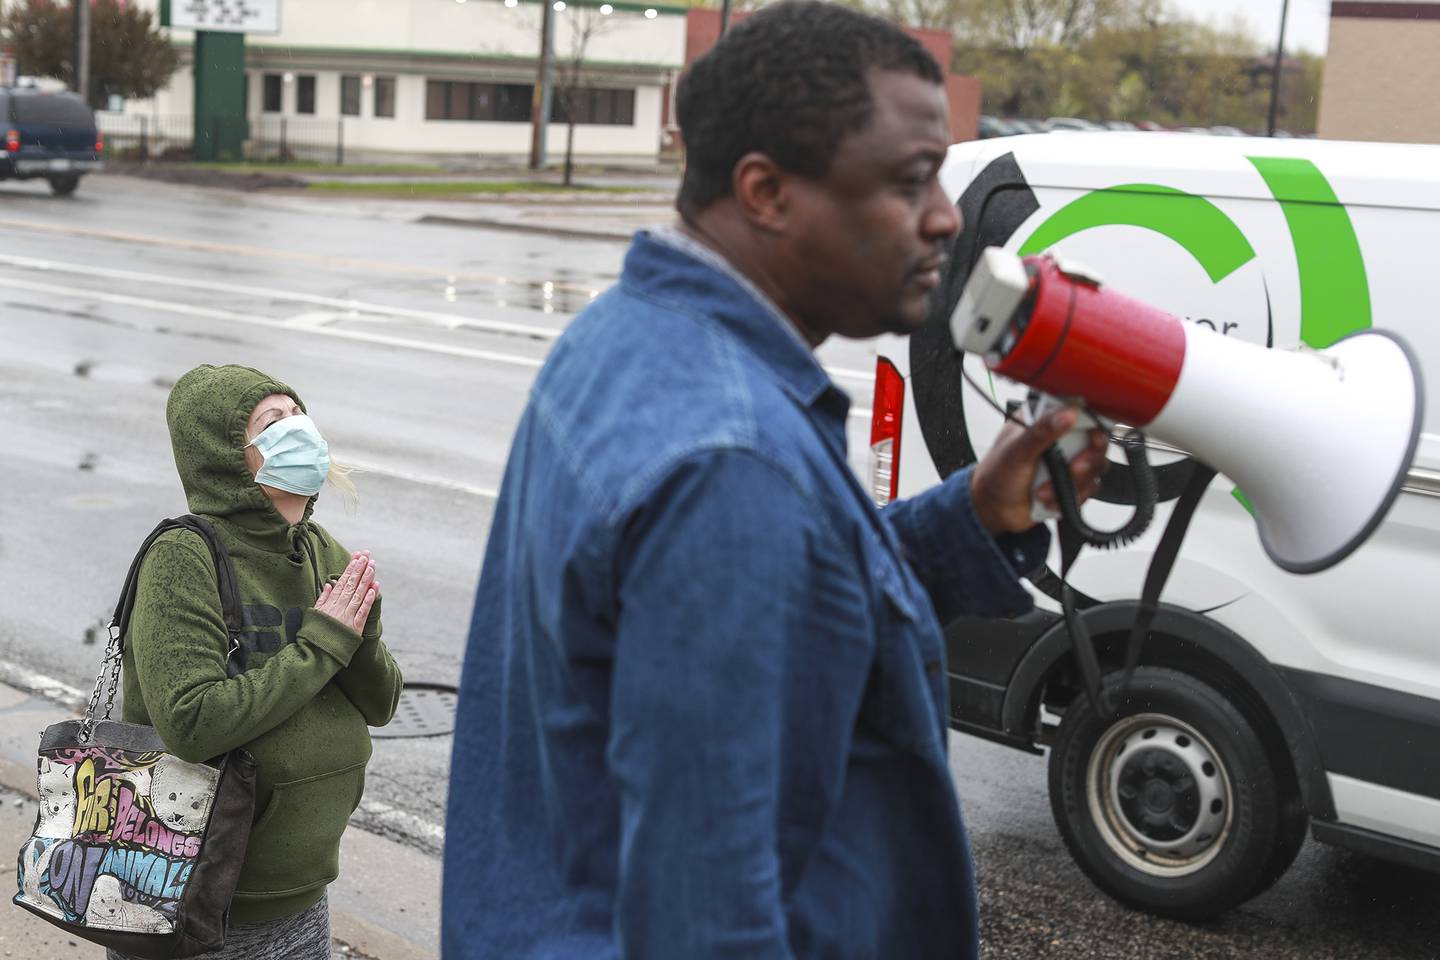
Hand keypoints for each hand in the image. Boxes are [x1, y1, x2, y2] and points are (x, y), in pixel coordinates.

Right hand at [315, 551, 379, 633]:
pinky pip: (363, 611)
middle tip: (367, 556)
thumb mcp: (314, 615)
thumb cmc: (313, 635)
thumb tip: (328, 585)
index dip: (350, 569)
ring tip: (373, 566)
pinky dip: (369, 599)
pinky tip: (374, 587)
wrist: (314, 655)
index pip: (342, 582)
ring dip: (366, 579)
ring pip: (359, 594)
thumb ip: (322, 600)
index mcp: (329, 604)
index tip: (357, 557)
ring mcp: (347, 617)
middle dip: (360, 569)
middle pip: (351, 585)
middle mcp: (338, 608)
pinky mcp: (354, 628)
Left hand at [970, 409, 1109, 535]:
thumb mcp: (1016, 451)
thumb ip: (1040, 432)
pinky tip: (1049, 499)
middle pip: (1096, 439)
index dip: (1092, 422)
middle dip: (1089, 458)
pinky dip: (1072, 496)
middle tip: (1074, 468)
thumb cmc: (996, 475)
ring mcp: (1068, 460)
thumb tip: (1067, 414)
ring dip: (1074, 482)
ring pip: (1096, 465)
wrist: (993, 509)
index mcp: (1043, 420)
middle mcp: (1060, 437)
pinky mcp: (1072, 481)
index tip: (1092, 436)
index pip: (1078, 410)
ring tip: (1044, 491)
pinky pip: (1090, 487)